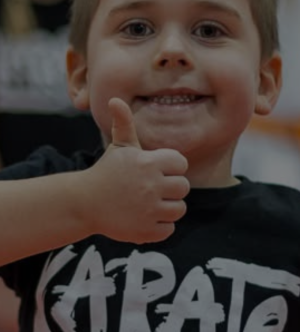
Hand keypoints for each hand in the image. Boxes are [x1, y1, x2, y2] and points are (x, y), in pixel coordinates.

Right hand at [85, 98, 189, 242]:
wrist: (84, 202)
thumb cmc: (107, 172)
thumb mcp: (119, 147)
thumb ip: (124, 124)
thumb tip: (115, 100)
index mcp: (148, 163)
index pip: (181, 164)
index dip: (171, 167)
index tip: (156, 170)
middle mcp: (151, 186)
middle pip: (183, 188)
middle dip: (171, 188)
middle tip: (152, 189)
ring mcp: (149, 210)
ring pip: (179, 210)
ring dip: (167, 208)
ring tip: (149, 203)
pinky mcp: (146, 230)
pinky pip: (169, 229)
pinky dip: (159, 227)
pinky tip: (144, 218)